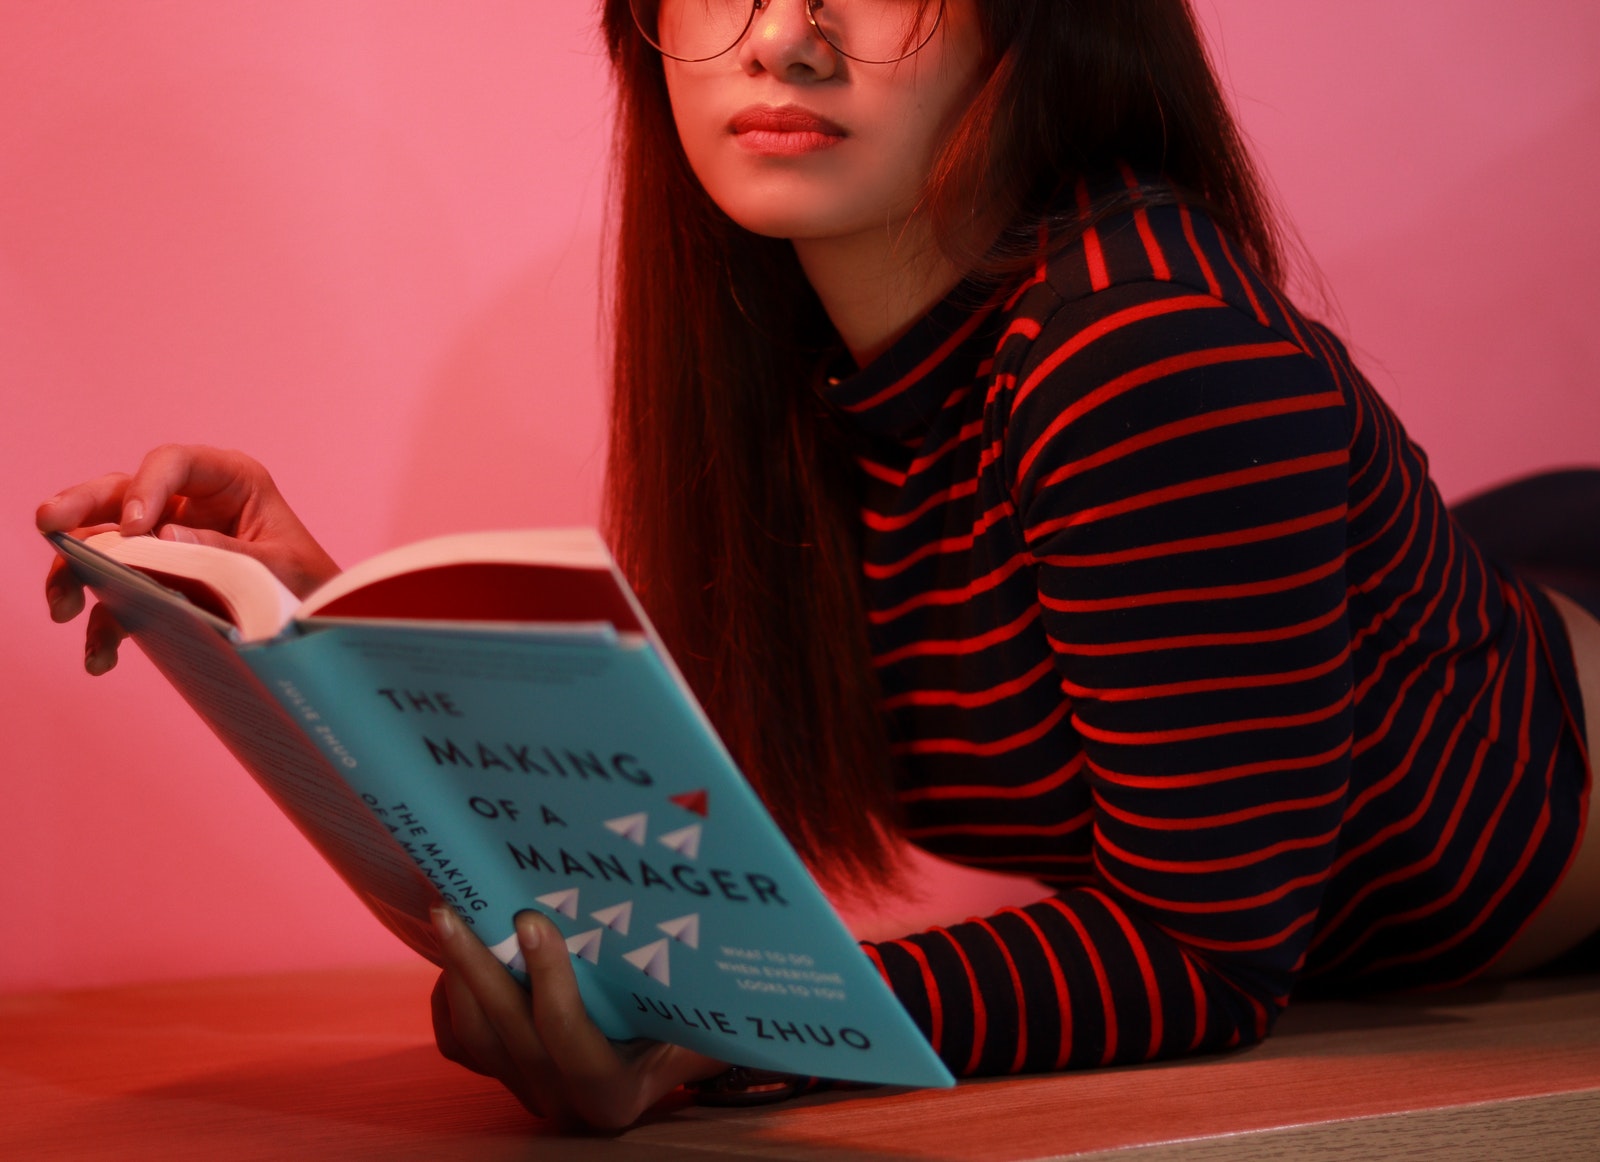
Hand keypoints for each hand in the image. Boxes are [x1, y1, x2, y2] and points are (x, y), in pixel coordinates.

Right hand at [37, 444, 339, 673]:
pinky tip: (101, 656)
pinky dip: (105, 625)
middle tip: (47, 523)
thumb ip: (226, 553)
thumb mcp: (279, 568)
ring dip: (77, 573)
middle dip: (80, 508)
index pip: (173, 462)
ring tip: (63, 609)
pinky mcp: (157, 579)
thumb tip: (164, 538)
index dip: (146, 489)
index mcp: (230, 480)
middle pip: (121, 493)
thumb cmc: (310, 583)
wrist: (318, 624)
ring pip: (105, 541)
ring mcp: (167, 539)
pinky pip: (119, 594)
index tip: (133, 528)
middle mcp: (189, 502)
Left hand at [430, 906, 724, 1130]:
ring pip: (476, 1038)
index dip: (549, 983)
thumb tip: (721, 926)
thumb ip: (701, 994)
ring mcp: (529, 1089)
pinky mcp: (501, 1076)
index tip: (533, 921)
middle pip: (508, 1035)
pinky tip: (452, 954)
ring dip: (458, 976)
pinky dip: (451, 999)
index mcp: (616, 1093)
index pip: (571, 1041)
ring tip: (448, 915)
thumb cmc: (692, 1027)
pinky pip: (460, 1044)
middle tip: (458, 907)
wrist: (668, 1056)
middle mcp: (565, 1099)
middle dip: (479, 967)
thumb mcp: (703, 1019)